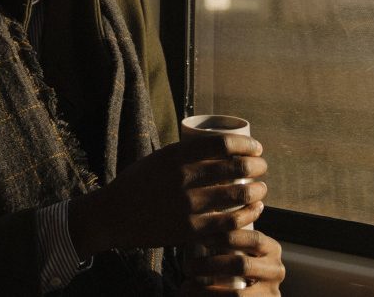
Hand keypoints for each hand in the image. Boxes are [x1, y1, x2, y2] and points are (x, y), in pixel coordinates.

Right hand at [68, 133, 267, 253]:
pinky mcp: (188, 230)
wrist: (112, 216)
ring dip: (257, 191)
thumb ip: (185, 154)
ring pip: (236, 195)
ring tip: (261, 189)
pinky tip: (255, 211)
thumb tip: (219, 147)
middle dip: (257, 166)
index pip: (222, 144)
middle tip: (262, 168)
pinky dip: (247, 215)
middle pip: (234, 168)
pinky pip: (228, 222)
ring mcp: (186, 205)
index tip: (257, 149)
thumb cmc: (137, 184)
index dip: (246, 146)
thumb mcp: (158, 159)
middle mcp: (182, 178)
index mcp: (175, 155)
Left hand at [182, 229, 284, 295]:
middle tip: (188, 267)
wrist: (252, 295)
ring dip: (206, 291)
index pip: (252, 238)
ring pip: (237, 295)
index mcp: (271, 248)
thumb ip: (230, 236)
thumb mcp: (240, 250)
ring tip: (186, 287)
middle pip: (241, 265)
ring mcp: (271, 292)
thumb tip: (205, 215)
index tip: (201, 239)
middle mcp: (276, 269)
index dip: (227, 237)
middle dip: (210, 266)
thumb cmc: (238, 268)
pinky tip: (194, 296)